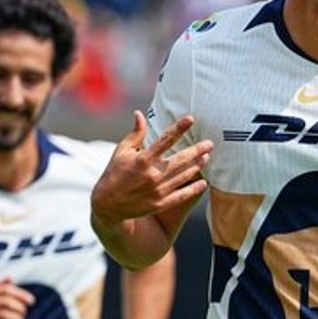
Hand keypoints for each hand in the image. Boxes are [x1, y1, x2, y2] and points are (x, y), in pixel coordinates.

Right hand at [91, 111, 212, 226]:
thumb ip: (135, 134)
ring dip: (197, 166)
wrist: (108, 205)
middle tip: (209, 144)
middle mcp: (152, 175)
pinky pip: (182, 195)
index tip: (191, 119)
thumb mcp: (121, 151)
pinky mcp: (160, 204)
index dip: (179, 128)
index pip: (165, 140)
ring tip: (207, 158)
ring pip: (184, 176)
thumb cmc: (114, 173)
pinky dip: (194, 189)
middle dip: (197, 150)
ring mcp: (158, 191)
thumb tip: (139, 113)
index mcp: (142, 160)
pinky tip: (203, 183)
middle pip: (181, 159)